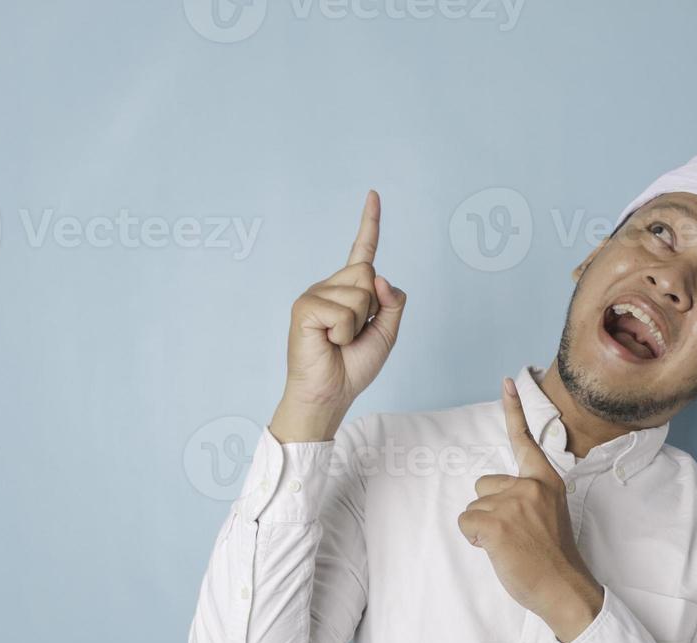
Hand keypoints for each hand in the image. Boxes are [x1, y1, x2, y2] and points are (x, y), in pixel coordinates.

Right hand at [272, 190, 406, 441]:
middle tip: (353, 334)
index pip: (362, 251)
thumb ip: (392, 303)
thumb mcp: (386, 333)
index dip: (369, 223)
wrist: (330, 393)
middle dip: (372, 308)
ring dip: (358, 324)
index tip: (373, 195)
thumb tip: (379, 275)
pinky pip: (343, 312)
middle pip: (368, 273)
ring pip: (359, 293)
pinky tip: (328, 343)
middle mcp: (329, 286)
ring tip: (339, 341)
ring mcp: (314, 294)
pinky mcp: (304, 307)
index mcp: (348, 289)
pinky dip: (343, 333)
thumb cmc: (353, 366)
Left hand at [457, 377, 603, 642]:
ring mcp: (513, 503)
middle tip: (516, 535)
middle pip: (483, 484)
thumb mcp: (550, 514)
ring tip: (511, 546)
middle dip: (490, 508)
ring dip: (484, 527)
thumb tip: (498, 498)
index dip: (514, 410)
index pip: (526, 440)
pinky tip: (498, 550)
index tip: (508, 381)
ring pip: (474, 507)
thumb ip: (529, 497)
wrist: (565, 588)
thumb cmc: (554, 557)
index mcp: (547, 481)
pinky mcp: (495, 523)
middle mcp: (530, 485)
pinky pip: (466, 523)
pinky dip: (475, 539)